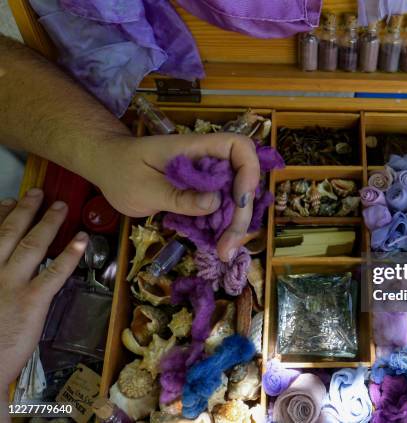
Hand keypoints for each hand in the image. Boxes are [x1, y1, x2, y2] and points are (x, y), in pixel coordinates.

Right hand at [0, 189, 87, 405]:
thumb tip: (3, 266)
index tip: (7, 201)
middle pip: (8, 234)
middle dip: (24, 210)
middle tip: (37, 193)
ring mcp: (11, 285)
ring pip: (32, 246)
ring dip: (48, 223)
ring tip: (60, 207)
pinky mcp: (32, 301)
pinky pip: (55, 273)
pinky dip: (70, 255)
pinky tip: (82, 240)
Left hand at [93, 133, 259, 261]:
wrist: (109, 169)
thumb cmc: (122, 171)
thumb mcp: (145, 188)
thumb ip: (179, 197)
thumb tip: (215, 202)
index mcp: (196, 148)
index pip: (239, 147)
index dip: (248, 171)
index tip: (240, 200)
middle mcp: (208, 161)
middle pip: (242, 180)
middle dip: (242, 213)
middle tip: (228, 244)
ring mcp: (207, 178)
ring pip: (235, 198)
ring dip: (235, 225)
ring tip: (223, 251)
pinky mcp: (202, 194)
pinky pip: (222, 209)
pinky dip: (223, 228)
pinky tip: (217, 245)